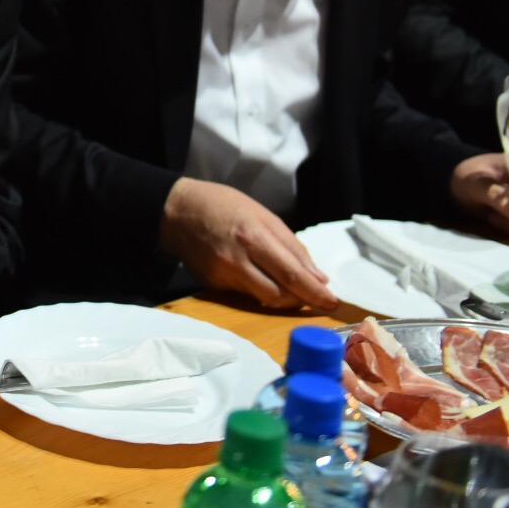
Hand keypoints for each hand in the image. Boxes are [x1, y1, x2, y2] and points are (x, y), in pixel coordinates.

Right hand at [159, 177, 337, 310]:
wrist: (175, 211)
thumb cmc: (222, 205)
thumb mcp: (263, 215)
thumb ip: (292, 246)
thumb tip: (318, 277)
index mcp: (253, 237)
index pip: (292, 274)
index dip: (315, 292)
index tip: (333, 302)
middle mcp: (237, 261)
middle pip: (279, 295)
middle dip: (303, 301)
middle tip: (318, 298)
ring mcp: (222, 276)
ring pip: (264, 299)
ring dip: (284, 298)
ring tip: (293, 289)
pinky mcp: (212, 285)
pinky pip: (246, 294)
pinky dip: (260, 290)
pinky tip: (261, 277)